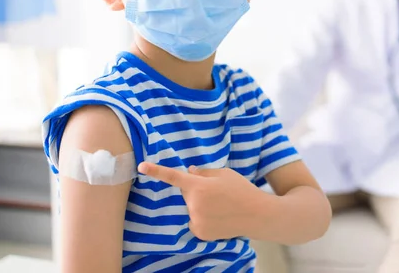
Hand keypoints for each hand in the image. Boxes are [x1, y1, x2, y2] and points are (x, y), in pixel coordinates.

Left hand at [138, 163, 261, 240]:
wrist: (257, 214)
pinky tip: (219, 217)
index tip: (141, 166)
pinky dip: (203, 218)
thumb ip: (204, 173)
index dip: (156, 171)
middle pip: (187, 193)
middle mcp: (194, 204)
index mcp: (199, 186)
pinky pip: (195, 221)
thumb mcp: (225, 174)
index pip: (174, 177)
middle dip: (197, 190)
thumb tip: (190, 173)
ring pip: (191, 208)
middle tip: (217, 192)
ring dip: (200, 205)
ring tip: (221, 206)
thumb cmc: (242, 190)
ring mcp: (196, 220)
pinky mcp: (200, 232)